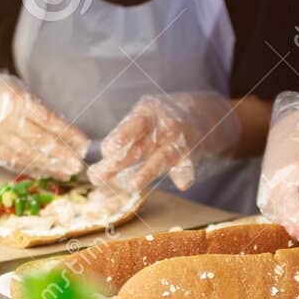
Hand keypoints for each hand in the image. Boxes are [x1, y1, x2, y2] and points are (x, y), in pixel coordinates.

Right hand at [0, 69, 88, 178]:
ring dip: (50, 167)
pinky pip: (16, 162)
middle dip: (62, 156)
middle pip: (40, 142)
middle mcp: (7, 121)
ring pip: (28, 156)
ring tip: (67, 173)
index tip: (84, 144)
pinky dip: (33, 168)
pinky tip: (48, 173)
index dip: (68, 135)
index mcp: (17, 101)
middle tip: (78, 166)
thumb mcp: (17, 89)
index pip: (49, 121)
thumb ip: (38, 108)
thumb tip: (65, 131)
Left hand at [89, 92, 238, 193]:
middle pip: (139, 146)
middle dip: (118, 163)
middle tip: (99, 177)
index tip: (107, 151)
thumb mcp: (143, 120)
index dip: (119, 138)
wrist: (202, 114)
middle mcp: (163, 126)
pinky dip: (185, 175)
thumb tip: (96, 170)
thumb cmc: (161, 122)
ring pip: (161, 158)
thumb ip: (123, 141)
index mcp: (147, 113)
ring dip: (147, 172)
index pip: (131, 125)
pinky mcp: (190, 157)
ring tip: (133, 184)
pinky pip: (187, 168)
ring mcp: (178, 141)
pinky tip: (182, 184)